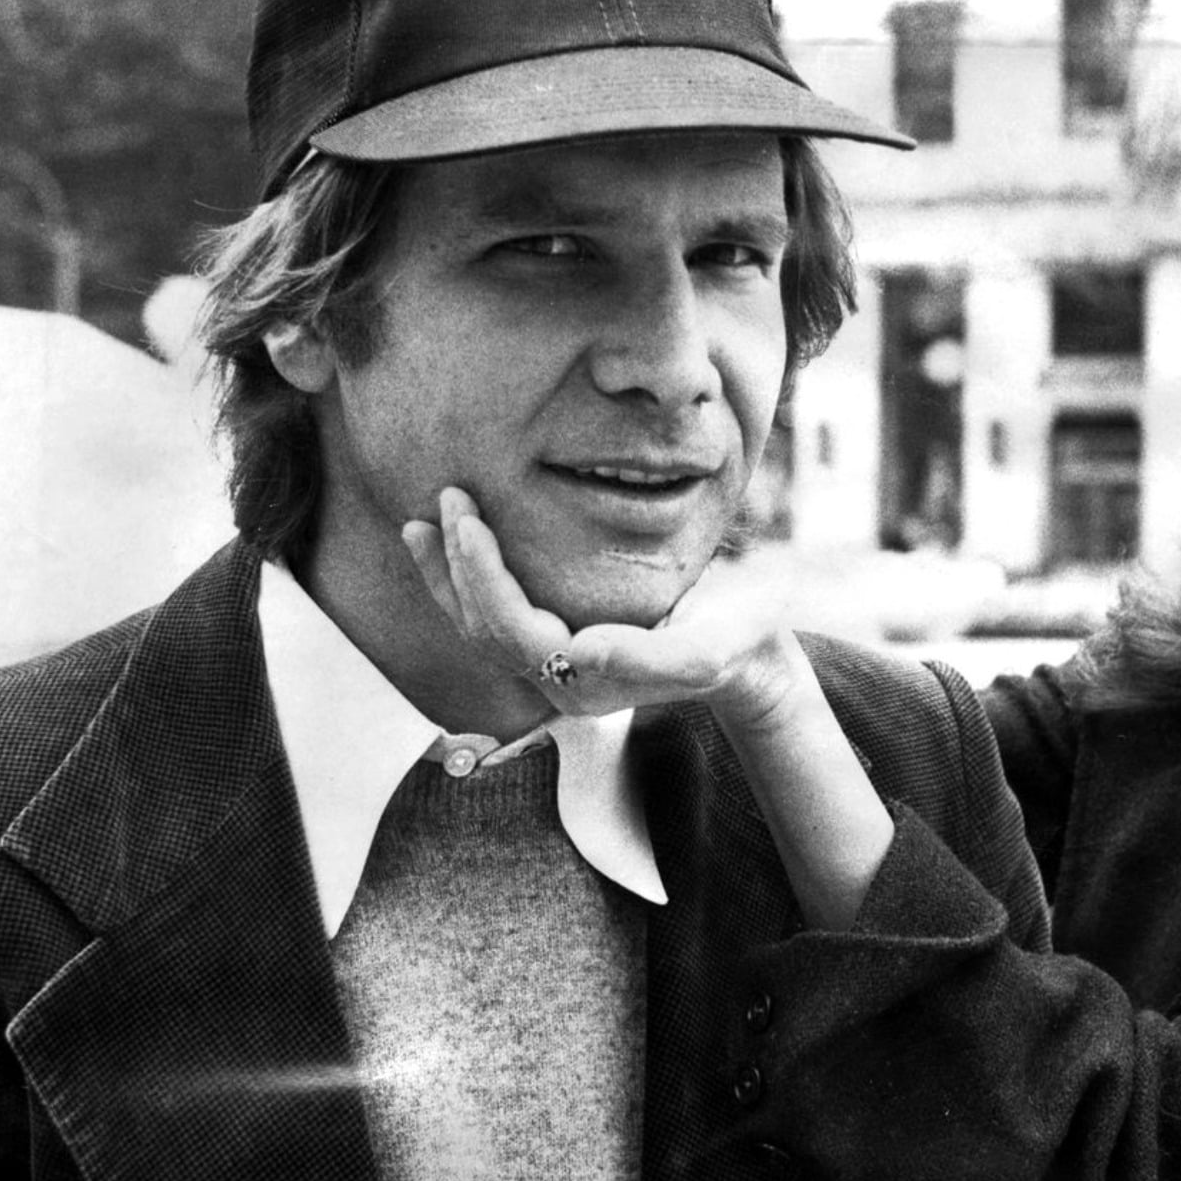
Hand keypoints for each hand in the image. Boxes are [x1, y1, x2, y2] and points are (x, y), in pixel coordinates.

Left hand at [402, 485, 894, 928]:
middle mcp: (560, 682)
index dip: (480, 576)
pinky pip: (500, 617)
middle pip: (484, 628)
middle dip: (458, 565)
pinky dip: (471, 580)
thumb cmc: (739, 642)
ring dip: (448, 574)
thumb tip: (581, 651)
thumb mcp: (709, 648)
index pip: (510, 630)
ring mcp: (559, 667)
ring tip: (424, 522)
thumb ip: (648, 657)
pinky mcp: (564, 643)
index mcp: (585, 682)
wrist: (756, 654)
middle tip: (449, 498)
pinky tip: (458, 544)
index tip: (467, 518)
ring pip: (482, 627)